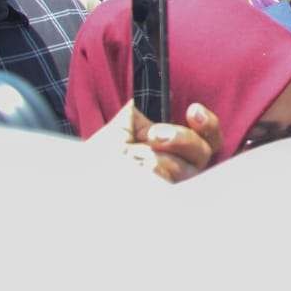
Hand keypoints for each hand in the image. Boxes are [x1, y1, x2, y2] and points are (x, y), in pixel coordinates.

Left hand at [88, 100, 222, 182]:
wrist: (80, 181)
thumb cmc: (99, 156)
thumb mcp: (122, 127)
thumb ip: (144, 111)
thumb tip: (162, 91)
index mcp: (177, 147)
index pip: (209, 137)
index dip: (207, 123)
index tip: (192, 110)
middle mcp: (182, 167)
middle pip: (203, 152)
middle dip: (182, 139)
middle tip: (154, 135)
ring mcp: (173, 186)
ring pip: (185, 169)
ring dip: (158, 159)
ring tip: (133, 156)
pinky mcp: (163, 199)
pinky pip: (169, 186)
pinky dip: (152, 177)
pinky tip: (136, 173)